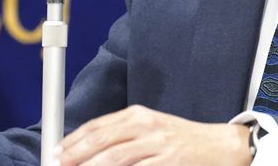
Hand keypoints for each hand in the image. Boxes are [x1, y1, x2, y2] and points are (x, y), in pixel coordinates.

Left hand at [56, 105, 250, 165]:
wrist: (219, 146)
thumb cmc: (182, 139)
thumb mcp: (152, 127)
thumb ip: (124, 134)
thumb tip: (90, 148)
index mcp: (139, 115)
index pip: (98, 126)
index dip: (74, 140)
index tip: (58, 151)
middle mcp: (146, 127)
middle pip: (102, 141)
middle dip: (75, 155)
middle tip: (59, 164)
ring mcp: (157, 146)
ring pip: (114, 158)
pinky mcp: (167, 163)